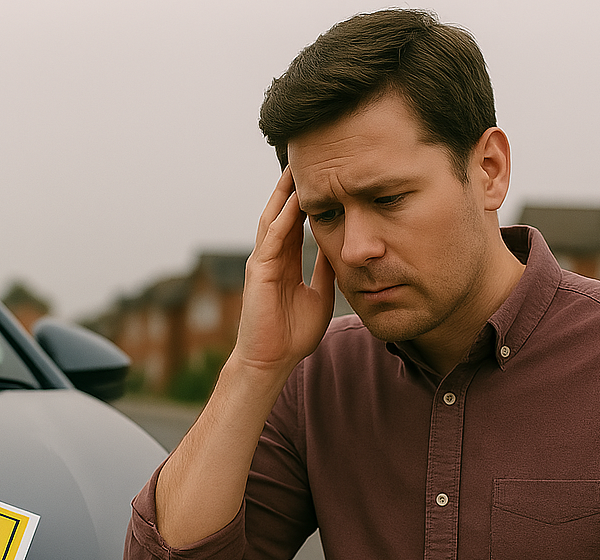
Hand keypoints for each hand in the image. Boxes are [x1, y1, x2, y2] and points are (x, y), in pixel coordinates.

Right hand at [232, 166, 335, 373]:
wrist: (271, 361)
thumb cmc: (292, 335)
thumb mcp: (320, 295)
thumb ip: (325, 271)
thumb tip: (340, 249)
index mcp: (284, 262)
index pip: (295, 221)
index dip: (306, 199)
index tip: (322, 176)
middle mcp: (271, 257)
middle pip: (281, 212)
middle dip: (292, 187)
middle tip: (307, 158)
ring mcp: (263, 262)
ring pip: (274, 218)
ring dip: (284, 193)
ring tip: (297, 167)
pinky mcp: (259, 272)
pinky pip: (272, 238)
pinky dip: (283, 218)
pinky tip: (294, 199)